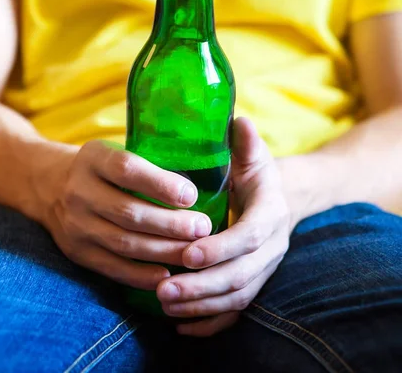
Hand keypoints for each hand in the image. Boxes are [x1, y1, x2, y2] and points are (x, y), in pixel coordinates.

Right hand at [41, 142, 210, 289]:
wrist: (48, 185)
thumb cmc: (100, 167)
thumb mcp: (114, 150)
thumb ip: (147, 161)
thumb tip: (202, 177)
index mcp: (93, 158)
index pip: (127, 170)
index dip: (161, 184)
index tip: (192, 195)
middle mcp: (80, 191)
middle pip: (129, 212)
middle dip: (171, 224)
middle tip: (203, 228)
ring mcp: (75, 225)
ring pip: (124, 243)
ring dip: (163, 250)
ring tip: (194, 251)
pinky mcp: (77, 252)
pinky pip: (112, 267)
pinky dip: (141, 274)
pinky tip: (167, 274)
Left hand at [157, 118, 289, 336]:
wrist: (280, 198)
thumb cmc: (256, 173)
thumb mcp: (253, 154)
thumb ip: (246, 141)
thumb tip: (238, 120)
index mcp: (272, 212)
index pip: (251, 236)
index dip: (221, 248)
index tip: (188, 254)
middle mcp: (273, 246)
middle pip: (243, 275)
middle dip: (204, 285)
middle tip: (165, 288)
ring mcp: (265, 268)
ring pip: (238, 297)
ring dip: (202, 305)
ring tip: (164, 302)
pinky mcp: (255, 282)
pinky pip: (236, 311)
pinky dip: (210, 322)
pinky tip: (179, 325)